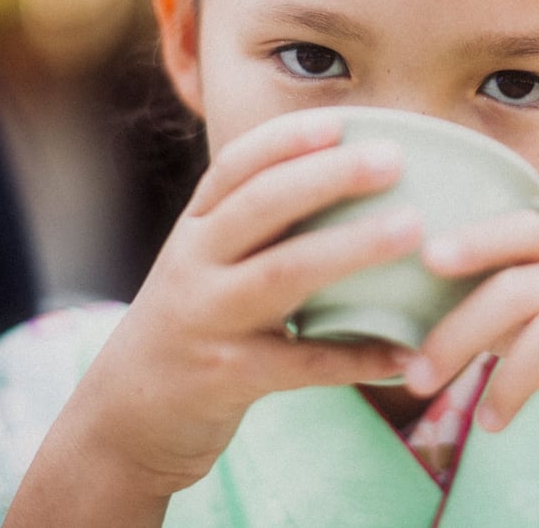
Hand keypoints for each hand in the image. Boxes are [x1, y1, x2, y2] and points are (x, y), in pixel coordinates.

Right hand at [6, 111, 421, 523]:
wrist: (126, 417)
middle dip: (329, 176)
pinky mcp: (225, 377)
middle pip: (262, 207)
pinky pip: (301, 364)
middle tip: (393, 159)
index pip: (233, 168)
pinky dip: (355, 358)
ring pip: (283, 274)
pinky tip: (405, 354)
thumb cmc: (193, 325)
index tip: (340, 121)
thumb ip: (256, 227)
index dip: (285, 140)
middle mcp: (194, 264)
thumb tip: (349, 180)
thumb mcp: (205, 264)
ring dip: (352, 248)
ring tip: (411, 230)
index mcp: (195, 230)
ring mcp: (207, 320)